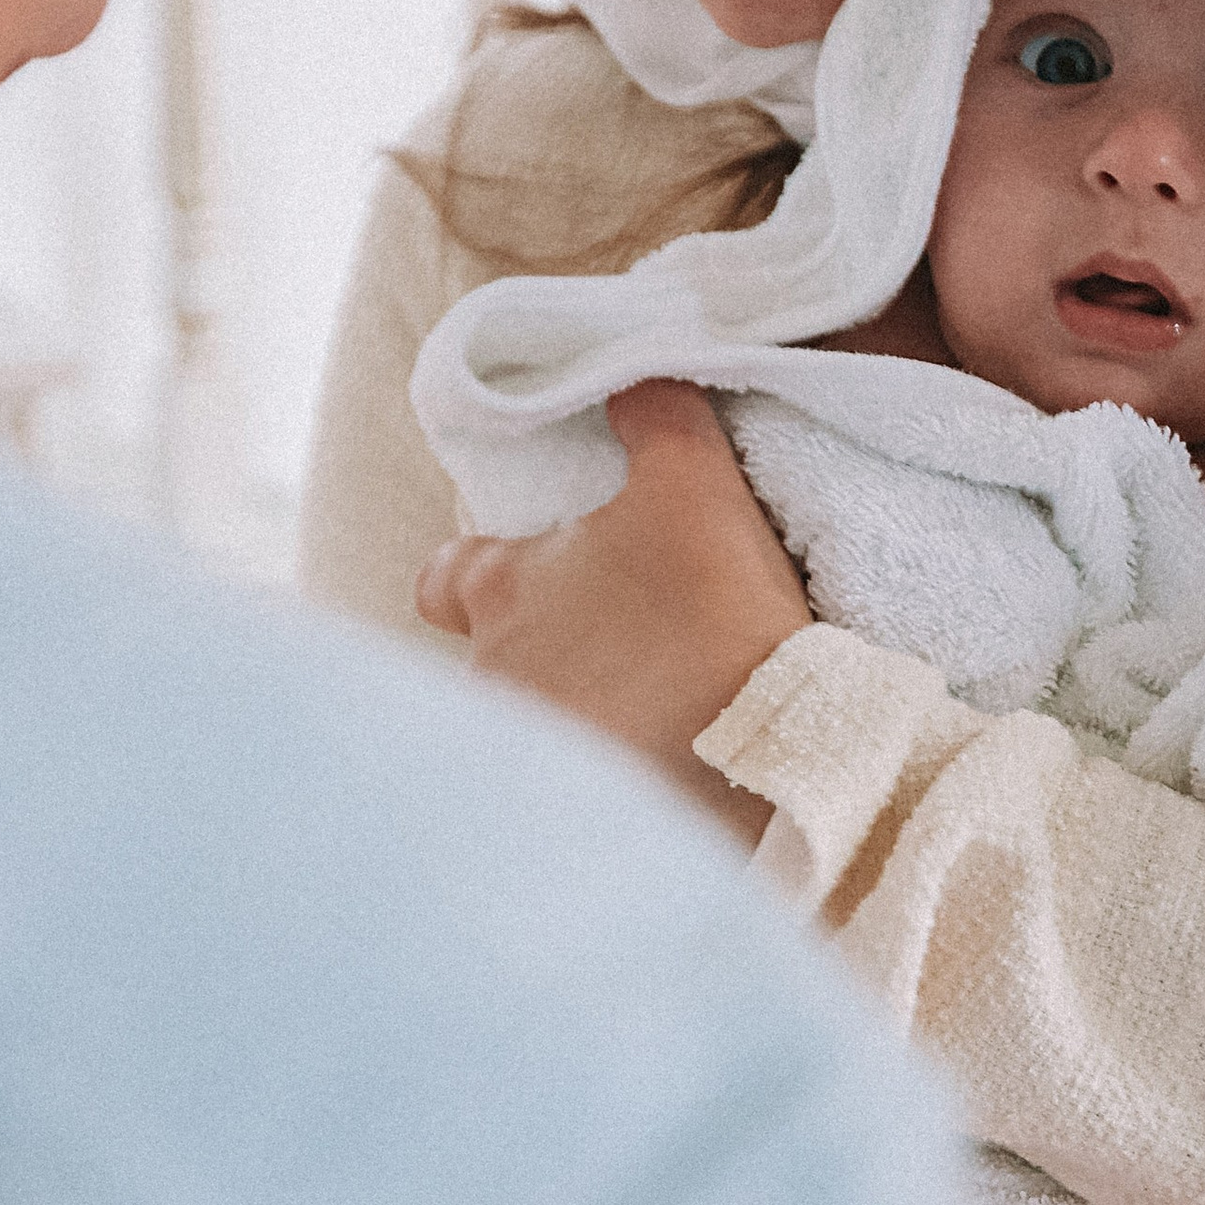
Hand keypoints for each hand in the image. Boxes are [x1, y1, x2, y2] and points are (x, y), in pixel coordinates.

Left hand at [415, 381, 809, 841]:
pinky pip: (581, 786)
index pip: (442, 577)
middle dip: (554, 645)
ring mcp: (527, 759)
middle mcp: (491, 679)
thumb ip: (655, 414)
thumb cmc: (710, 608)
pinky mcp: (571, 825)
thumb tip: (631, 379)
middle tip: (631, 635)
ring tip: (665, 704)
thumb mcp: (693, 481)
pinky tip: (672, 764)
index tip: (538, 563)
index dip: (481, 566)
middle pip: (501, 651)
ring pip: (542, 723)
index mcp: (499, 592)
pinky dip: (615, 772)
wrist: (762, 752)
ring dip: (587, 711)